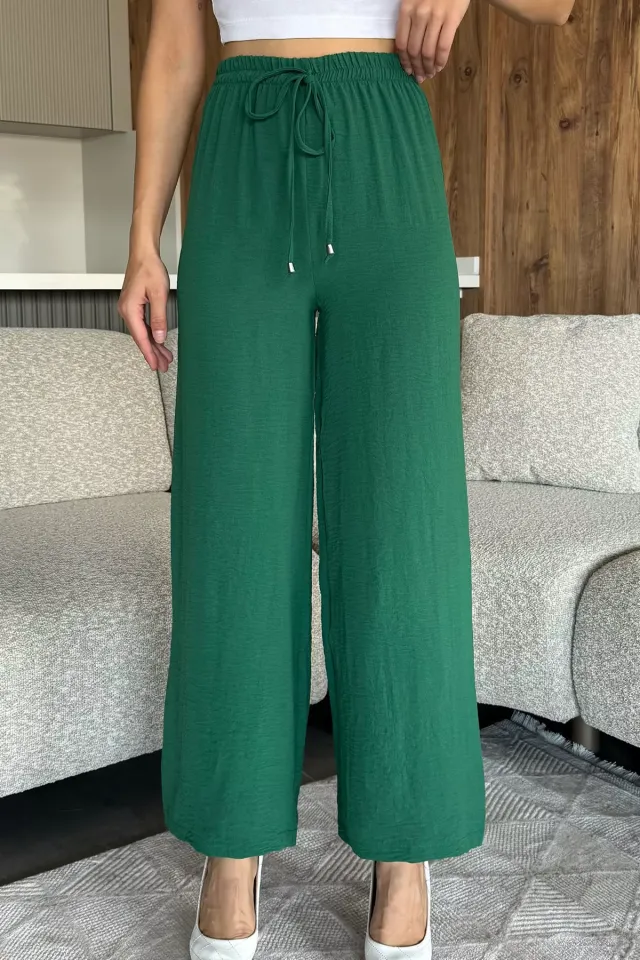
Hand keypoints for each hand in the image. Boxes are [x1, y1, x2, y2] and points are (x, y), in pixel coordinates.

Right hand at [118, 249, 173, 372]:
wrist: (143, 254)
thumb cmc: (150, 269)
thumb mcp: (159, 294)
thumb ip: (159, 317)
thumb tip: (159, 338)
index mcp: (130, 309)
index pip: (141, 337)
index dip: (149, 353)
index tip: (155, 366)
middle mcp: (126, 311)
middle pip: (140, 338)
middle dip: (152, 353)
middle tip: (164, 367)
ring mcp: (128, 309)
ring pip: (142, 333)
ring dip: (153, 345)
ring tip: (165, 358)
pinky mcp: (133, 306)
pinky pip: (142, 325)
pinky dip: (151, 334)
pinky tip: (158, 342)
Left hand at [395, 0, 470, 81]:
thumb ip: (409, 19)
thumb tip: (406, 49)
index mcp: (406, 9)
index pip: (401, 44)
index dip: (404, 62)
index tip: (407, 71)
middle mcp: (419, 14)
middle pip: (414, 50)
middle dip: (416, 68)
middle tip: (419, 77)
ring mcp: (436, 17)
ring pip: (428, 52)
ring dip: (428, 67)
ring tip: (429, 74)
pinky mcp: (452, 19)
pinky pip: (444, 47)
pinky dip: (441, 61)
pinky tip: (440, 67)